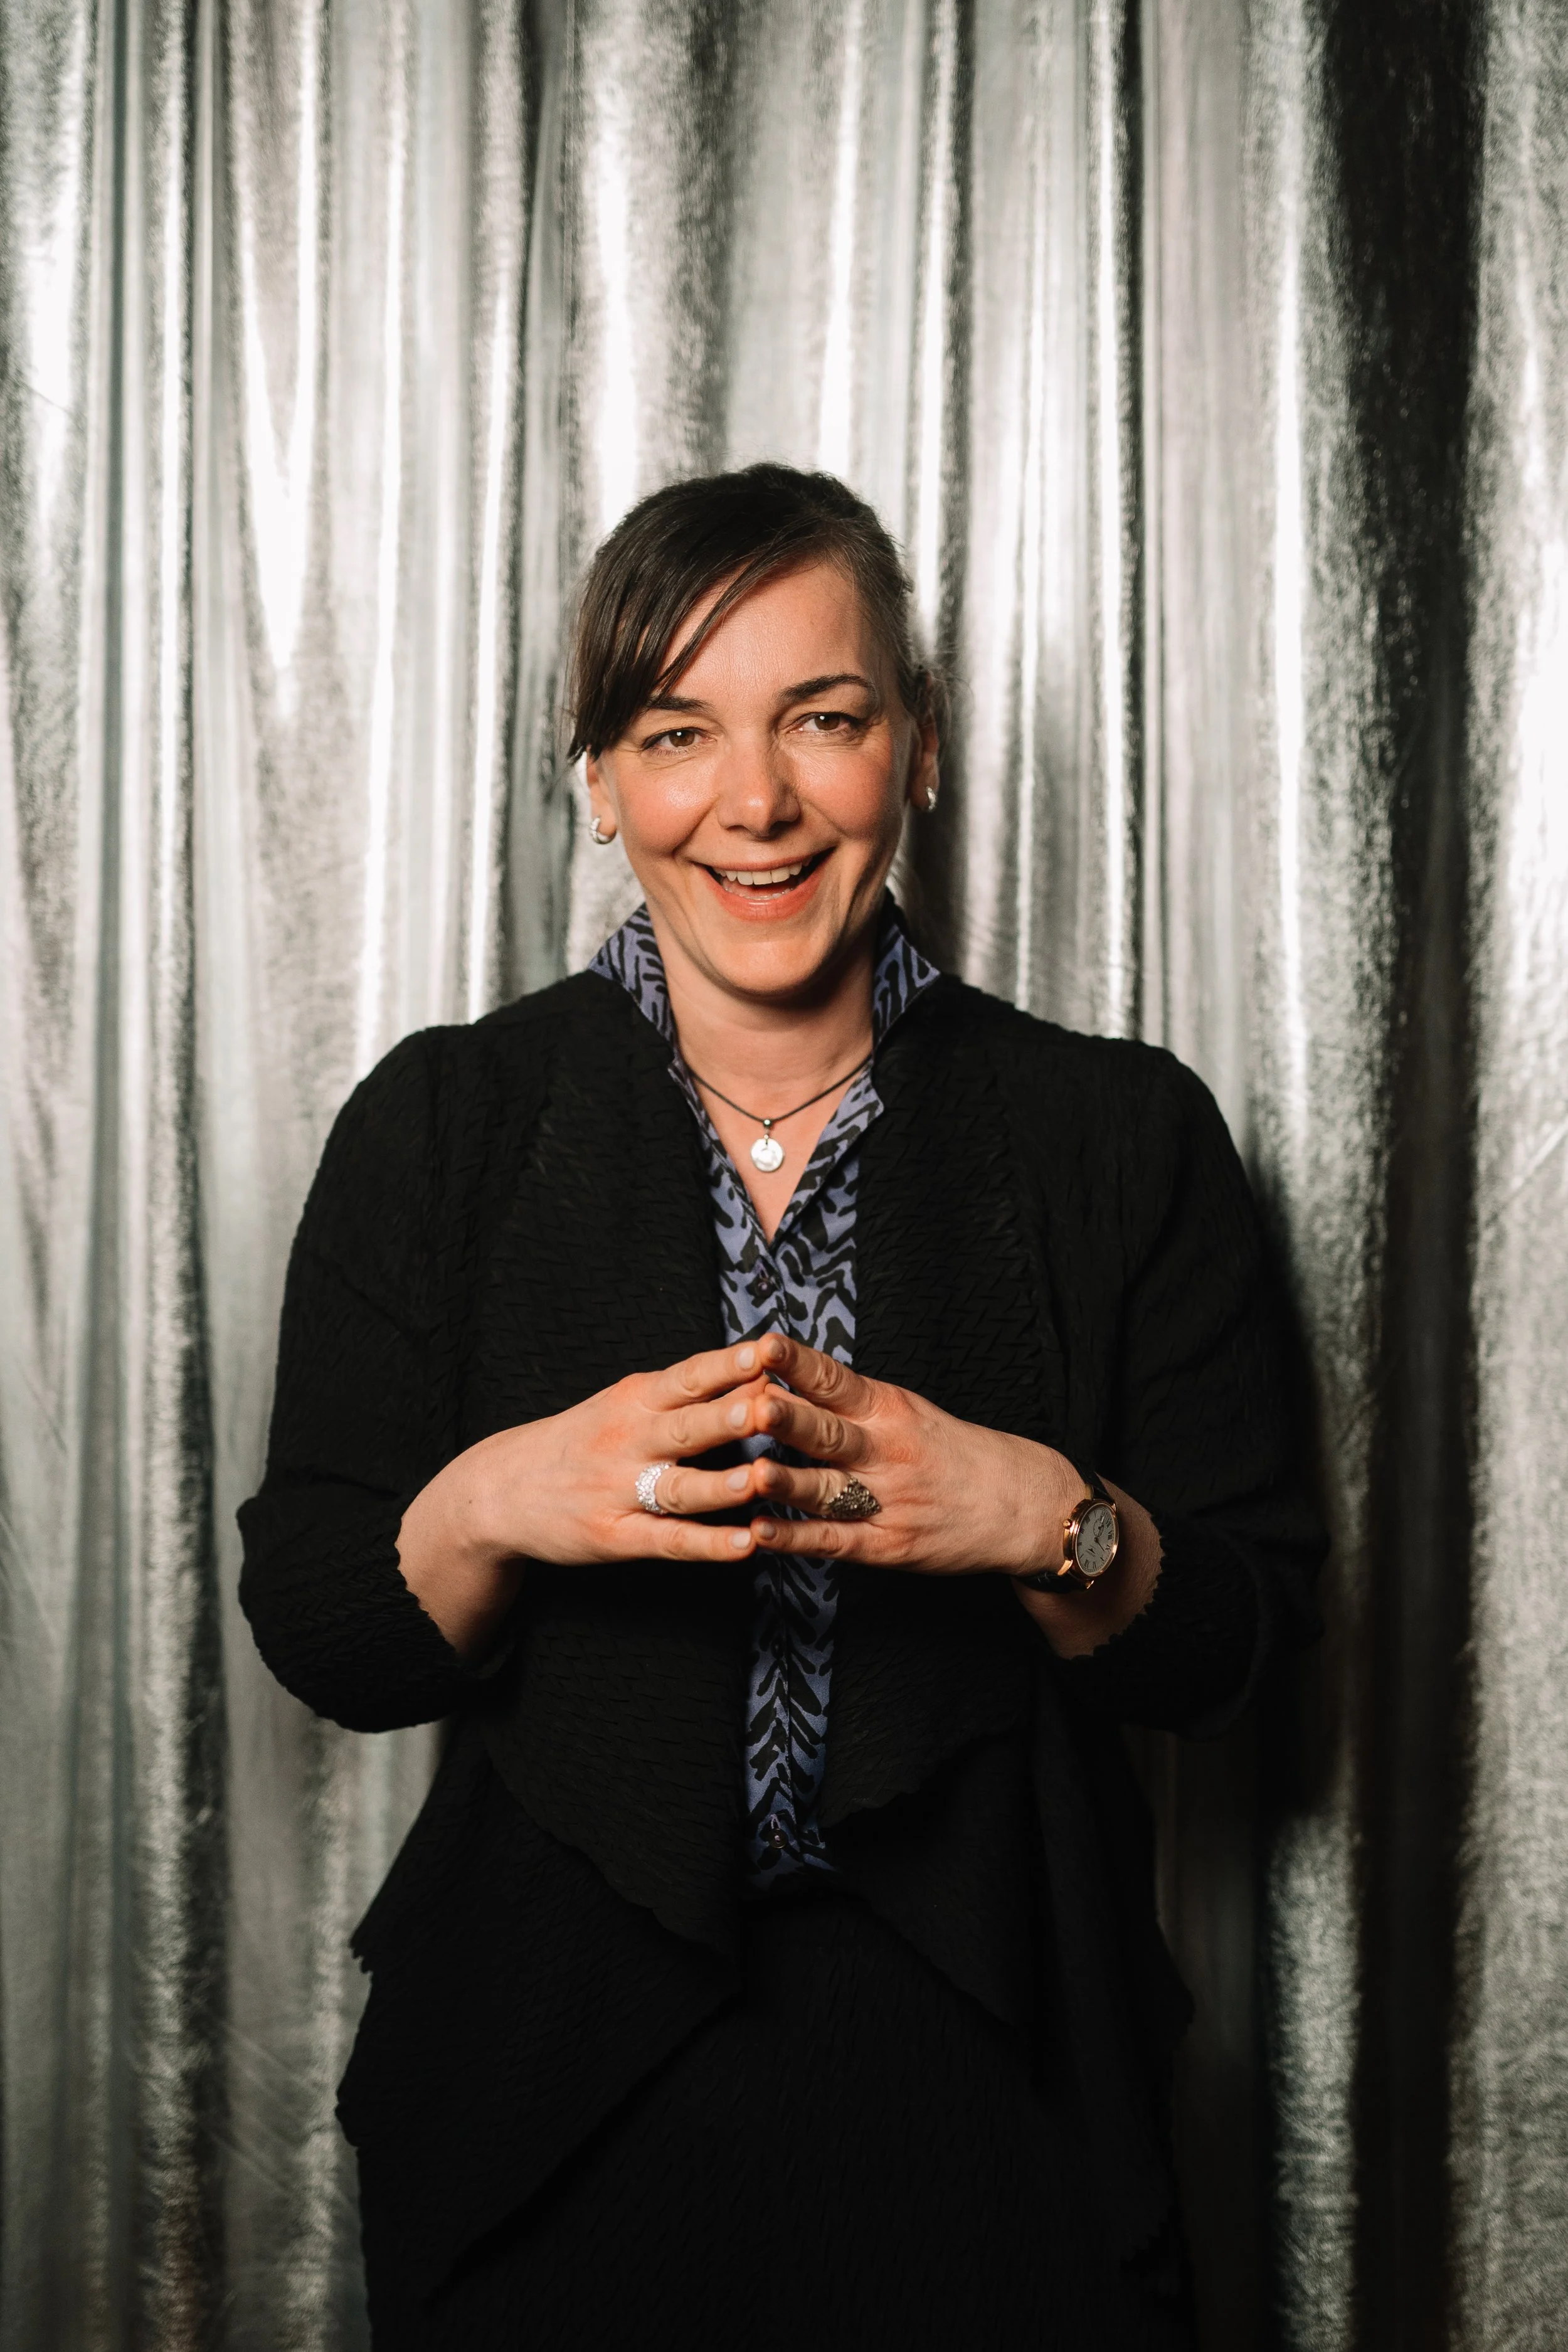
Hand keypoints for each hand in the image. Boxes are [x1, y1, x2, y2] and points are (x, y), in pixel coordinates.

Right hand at [397, 1341, 783, 1651]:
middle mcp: (628, 1441)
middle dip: (728, 1416)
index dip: (728, 1364)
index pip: (687, 1377)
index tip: (769, 1352)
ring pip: (679, 1488)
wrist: (501, 1489)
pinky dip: (708, 1544)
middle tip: (770, 1406)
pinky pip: (669, 1541)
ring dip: (720, 1484)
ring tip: (758, 1478)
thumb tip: (759, 1369)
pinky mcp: (616, 1536)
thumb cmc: (581, 1440)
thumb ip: (681, 1392)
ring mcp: (620, 1491)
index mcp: (634, 1400)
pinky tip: (745, 1545)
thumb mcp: (621, 1402)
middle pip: (686, 1427)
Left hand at [724, 1334, 1082, 1574]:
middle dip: (790, 1420)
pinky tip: (761, 1533)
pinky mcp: (886, 1545)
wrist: (1022, 1505)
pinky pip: (833, 1541)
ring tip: (751, 1474)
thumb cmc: (956, 1452)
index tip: (766, 1345)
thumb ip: (852, 1402)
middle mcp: (886, 1452)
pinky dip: (796, 1539)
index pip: (837, 1381)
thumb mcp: (912, 1412)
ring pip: (826, 1490)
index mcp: (890, 1410)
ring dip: (787, 1483)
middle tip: (755, 1406)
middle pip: (829, 1433)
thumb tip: (784, 1382)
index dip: (800, 1364)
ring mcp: (886, 1501)